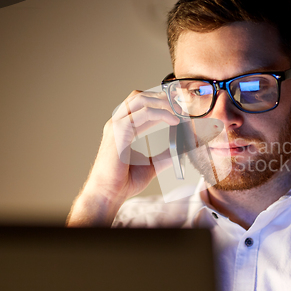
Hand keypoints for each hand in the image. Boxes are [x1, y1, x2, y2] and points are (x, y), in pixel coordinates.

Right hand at [66, 90, 179, 226]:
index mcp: (123, 128)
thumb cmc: (123, 182)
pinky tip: (174, 121)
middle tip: (182, 105)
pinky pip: (144, 113)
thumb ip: (164, 156)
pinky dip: (161, 113)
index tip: (179, 108)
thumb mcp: (151, 165)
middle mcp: (118, 123)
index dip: (160, 102)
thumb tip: (181, 151)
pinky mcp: (119, 131)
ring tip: (180, 110)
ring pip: (140, 99)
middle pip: (139, 96)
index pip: (140, 105)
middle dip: (162, 97)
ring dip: (163, 102)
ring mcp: (116, 125)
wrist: (108, 194)